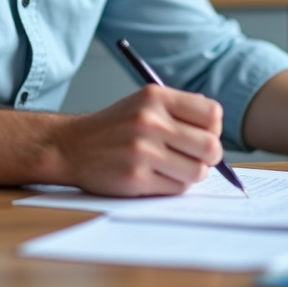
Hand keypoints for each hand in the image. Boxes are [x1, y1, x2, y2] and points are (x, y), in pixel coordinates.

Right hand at [51, 85, 223, 196]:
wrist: (71, 146)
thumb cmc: (114, 126)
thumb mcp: (143, 102)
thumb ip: (179, 108)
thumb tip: (216, 125)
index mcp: (155, 97)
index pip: (212, 114)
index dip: (213, 129)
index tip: (201, 135)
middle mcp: (149, 121)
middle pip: (211, 147)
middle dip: (208, 157)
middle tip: (194, 158)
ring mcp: (142, 151)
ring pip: (198, 172)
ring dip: (190, 174)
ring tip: (172, 168)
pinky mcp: (135, 178)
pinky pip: (177, 188)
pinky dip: (172, 186)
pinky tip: (155, 176)